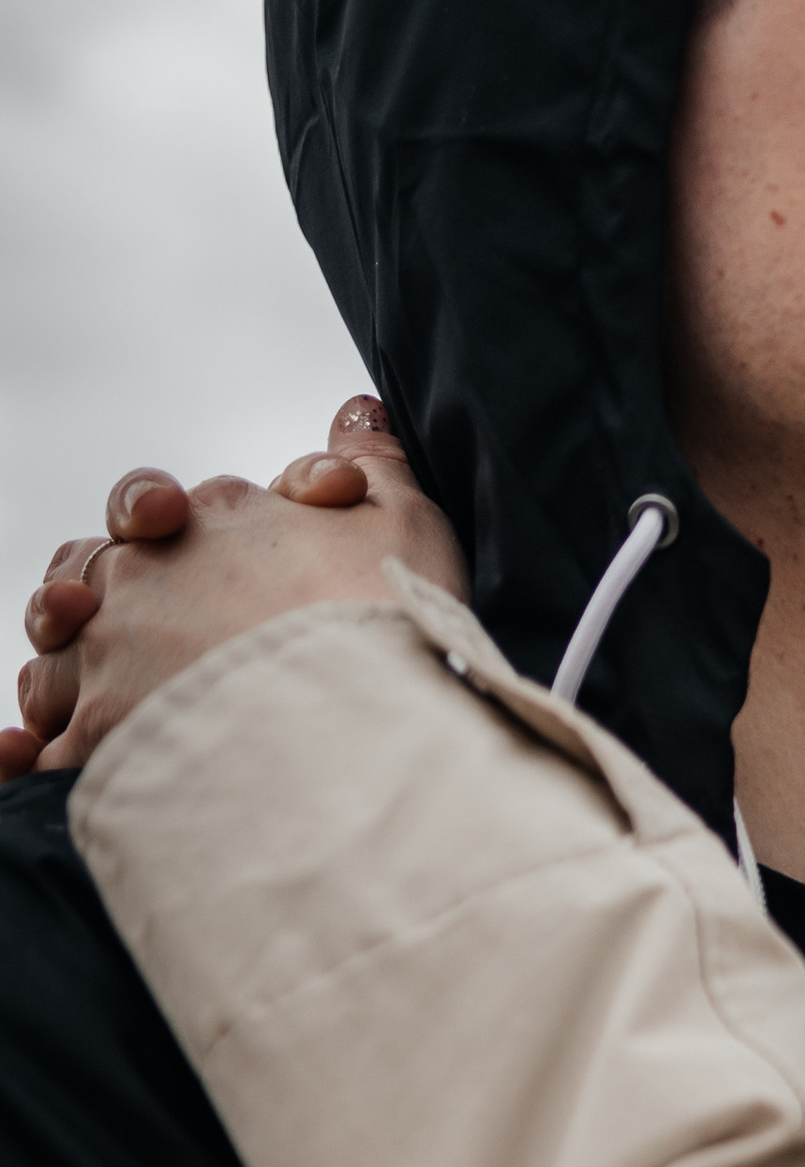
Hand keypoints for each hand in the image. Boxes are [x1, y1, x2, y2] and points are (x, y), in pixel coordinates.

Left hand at [10, 398, 465, 779]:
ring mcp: (103, 661)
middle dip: (102, 594)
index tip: (227, 587)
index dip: (193, 534)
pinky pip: (36, 751)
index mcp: (204, 519)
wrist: (351, 732)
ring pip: (54, 657)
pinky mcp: (91, 746)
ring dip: (64, 673)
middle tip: (146, 634)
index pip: (167, 512)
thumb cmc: (385, 625)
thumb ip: (373, 462)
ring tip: (91, 703)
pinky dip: (21, 756)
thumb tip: (354, 410)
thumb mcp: (403, 525)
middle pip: (91, 573)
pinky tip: (21, 757)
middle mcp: (136, 579)